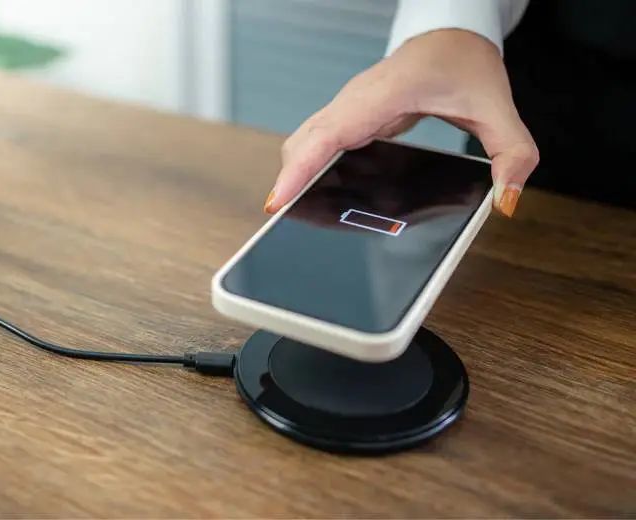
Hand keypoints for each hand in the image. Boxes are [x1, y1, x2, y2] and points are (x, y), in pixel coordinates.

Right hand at [264, 29, 538, 217]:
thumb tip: (505, 202)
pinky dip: (307, 168)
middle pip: (303, 143)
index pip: (329, 133)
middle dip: (289, 182)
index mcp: (385, 95)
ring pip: (304, 143)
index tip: (278, 201)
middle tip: (283, 225)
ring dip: (295, 176)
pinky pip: (316, 143)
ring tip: (295, 216)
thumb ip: (512, 155)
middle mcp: (355, 100)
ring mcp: (347, 107)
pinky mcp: (347, 116)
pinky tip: (315, 194)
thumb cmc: (465, 65)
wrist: (450, 36)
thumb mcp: (497, 109)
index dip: (299, 168)